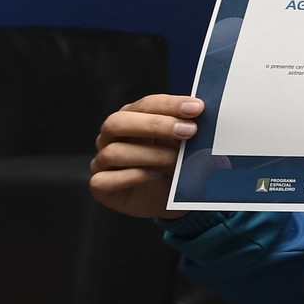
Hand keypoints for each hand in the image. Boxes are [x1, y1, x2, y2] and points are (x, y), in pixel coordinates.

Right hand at [90, 95, 199, 219]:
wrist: (170, 199)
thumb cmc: (175, 164)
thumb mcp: (184, 144)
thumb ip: (187, 129)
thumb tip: (203, 116)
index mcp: (131, 117)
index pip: (145, 104)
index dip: (170, 105)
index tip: (197, 108)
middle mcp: (111, 137)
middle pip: (118, 122)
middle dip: (155, 125)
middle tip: (188, 131)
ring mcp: (102, 162)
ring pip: (114, 152)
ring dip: (151, 155)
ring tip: (176, 160)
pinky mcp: (100, 186)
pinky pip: (105, 180)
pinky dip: (133, 176)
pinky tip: (155, 174)